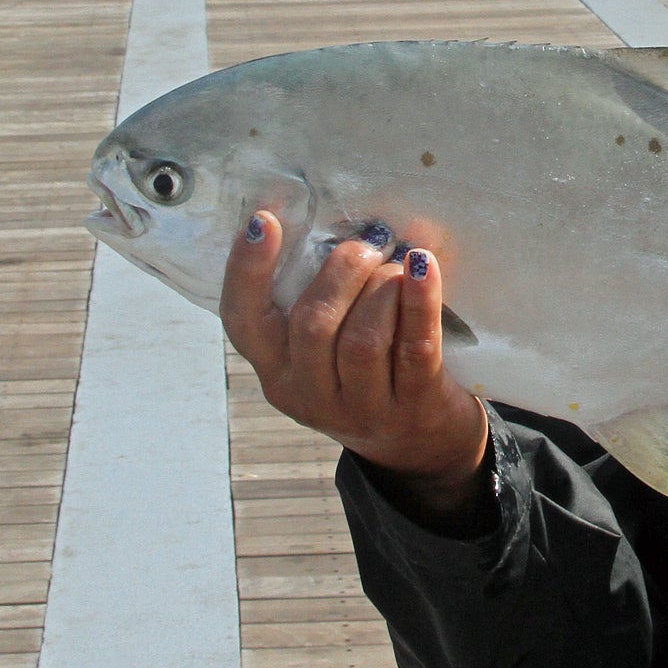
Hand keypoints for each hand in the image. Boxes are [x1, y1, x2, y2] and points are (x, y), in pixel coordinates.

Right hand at [221, 212, 490, 517]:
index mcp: (277, 373)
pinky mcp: (414, 407)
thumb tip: (335, 227)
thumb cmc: (371, 375)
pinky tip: (424, 269)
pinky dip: (419, 302)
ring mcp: (362, 409)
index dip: (246, 270)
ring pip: (362, 339)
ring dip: (382, 287)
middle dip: (341, 271)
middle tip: (368, 244)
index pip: (243, 322)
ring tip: (401, 264)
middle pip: (311, 324)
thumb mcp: (326, 354)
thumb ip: (319, 304)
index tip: (265, 222)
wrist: (423, 446)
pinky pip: (414, 347)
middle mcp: (311, 396)